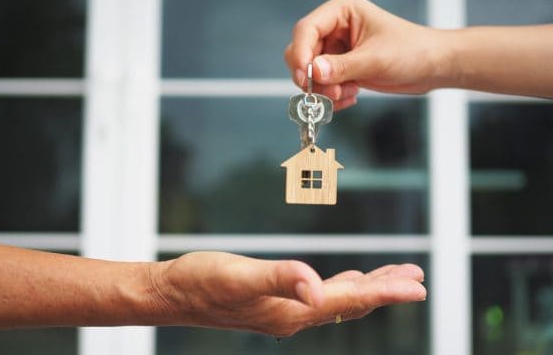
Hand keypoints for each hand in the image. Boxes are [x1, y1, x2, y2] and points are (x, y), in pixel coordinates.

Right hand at [151, 251, 425, 336]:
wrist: (174, 294)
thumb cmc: (202, 283)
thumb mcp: (238, 277)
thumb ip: (279, 279)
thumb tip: (315, 286)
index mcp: (292, 311)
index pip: (349, 300)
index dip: (386, 291)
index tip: (417, 285)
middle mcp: (294, 315)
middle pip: (351, 302)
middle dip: (386, 289)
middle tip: (417, 278)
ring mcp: (286, 311)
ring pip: (340, 299)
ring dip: (369, 287)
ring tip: (395, 276)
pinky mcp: (277, 303)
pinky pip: (323, 296)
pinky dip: (344, 286)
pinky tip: (348, 280)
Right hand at [285, 0, 449, 108]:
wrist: (430, 67)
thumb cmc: (412, 51)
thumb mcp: (375, 60)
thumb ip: (342, 67)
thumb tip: (313, 72)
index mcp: (342, 11)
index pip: (307, 29)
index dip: (300, 53)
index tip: (304, 76)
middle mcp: (335, 27)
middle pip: (303, 52)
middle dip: (313, 77)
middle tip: (328, 92)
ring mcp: (337, 48)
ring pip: (310, 72)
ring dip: (324, 89)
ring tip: (347, 94)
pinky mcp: (340, 66)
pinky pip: (322, 84)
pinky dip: (331, 95)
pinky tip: (350, 96)